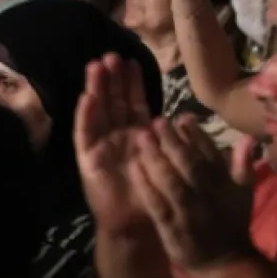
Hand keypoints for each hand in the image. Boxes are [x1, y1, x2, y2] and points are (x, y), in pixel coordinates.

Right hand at [73, 54, 159, 236]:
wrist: (139, 223)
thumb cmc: (158, 192)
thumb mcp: (171, 159)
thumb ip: (177, 139)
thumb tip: (190, 115)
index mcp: (139, 134)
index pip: (134, 102)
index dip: (133, 82)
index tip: (133, 60)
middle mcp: (119, 136)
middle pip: (114, 101)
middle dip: (113, 78)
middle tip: (112, 54)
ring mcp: (102, 146)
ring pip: (98, 111)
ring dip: (96, 89)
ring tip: (96, 66)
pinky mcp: (89, 160)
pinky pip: (86, 135)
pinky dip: (86, 116)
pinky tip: (87, 98)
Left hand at [131, 117, 258, 272]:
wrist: (224, 262)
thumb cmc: (233, 223)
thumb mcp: (244, 192)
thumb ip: (244, 164)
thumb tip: (250, 136)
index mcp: (224, 183)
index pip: (209, 153)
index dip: (195, 134)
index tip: (181, 118)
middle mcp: (206, 194)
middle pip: (187, 163)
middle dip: (172, 140)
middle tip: (157, 121)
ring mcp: (187, 211)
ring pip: (170, 180)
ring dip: (155, 157)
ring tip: (141, 137)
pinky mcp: (171, 227)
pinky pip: (156, 203)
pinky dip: (145, 184)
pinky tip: (134, 167)